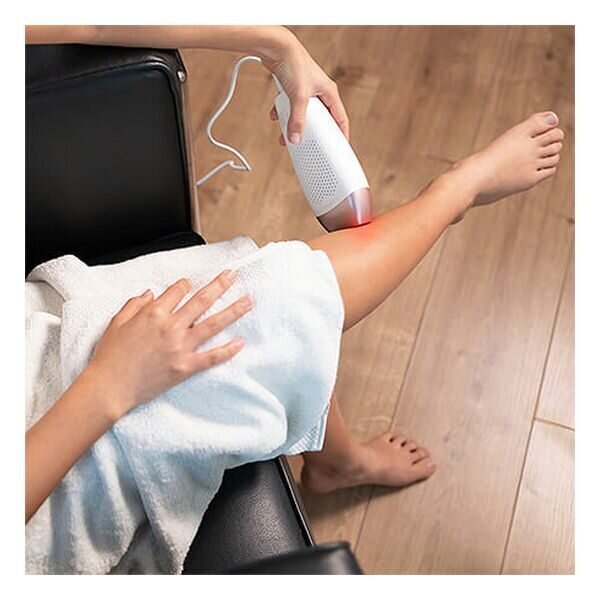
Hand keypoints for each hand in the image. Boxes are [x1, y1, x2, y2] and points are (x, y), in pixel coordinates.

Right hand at [87, 270, 252, 418]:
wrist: (110, 388)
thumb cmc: (110, 356)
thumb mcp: (116, 323)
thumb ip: (134, 304)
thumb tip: (150, 293)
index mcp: (154, 313)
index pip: (178, 290)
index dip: (185, 284)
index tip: (190, 284)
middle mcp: (171, 327)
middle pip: (202, 300)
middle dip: (220, 285)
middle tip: (233, 275)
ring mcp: (181, 347)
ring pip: (213, 324)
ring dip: (233, 310)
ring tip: (249, 301)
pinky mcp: (186, 367)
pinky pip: (212, 357)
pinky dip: (228, 350)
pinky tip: (240, 342)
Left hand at [262, 28, 349, 145]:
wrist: (276, 48)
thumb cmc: (294, 64)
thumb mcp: (299, 97)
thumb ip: (297, 120)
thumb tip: (294, 139)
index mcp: (329, 93)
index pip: (340, 118)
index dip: (341, 134)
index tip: (341, 148)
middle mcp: (320, 92)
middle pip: (320, 119)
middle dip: (312, 132)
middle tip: (309, 144)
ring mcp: (306, 90)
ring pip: (303, 114)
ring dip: (294, 124)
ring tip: (286, 135)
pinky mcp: (293, 88)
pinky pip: (290, 106)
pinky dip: (283, 113)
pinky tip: (276, 115)